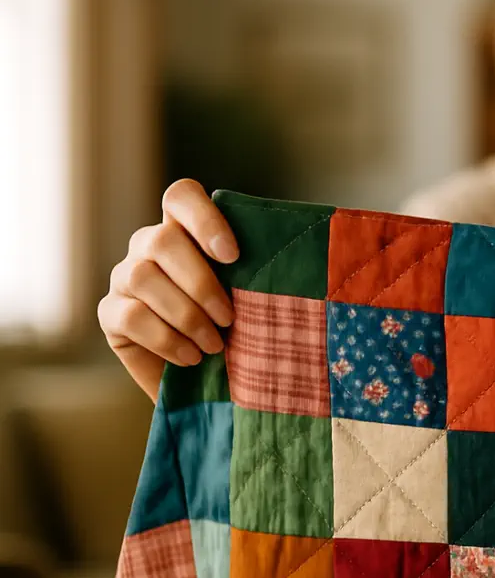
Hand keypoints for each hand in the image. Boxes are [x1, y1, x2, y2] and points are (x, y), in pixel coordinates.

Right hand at [98, 179, 239, 400]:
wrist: (207, 380)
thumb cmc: (238, 330)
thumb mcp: (253, 299)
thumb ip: (261, 274)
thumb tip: (303, 262)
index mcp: (185, 230)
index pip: (181, 196)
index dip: (204, 219)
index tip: (233, 255)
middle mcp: (148, 246)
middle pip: (162, 240)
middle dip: (201, 282)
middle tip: (229, 318)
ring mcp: (123, 276)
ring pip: (143, 277)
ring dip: (185, 315)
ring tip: (214, 346)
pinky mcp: (109, 313)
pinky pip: (130, 316)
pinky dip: (166, 339)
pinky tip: (191, 357)